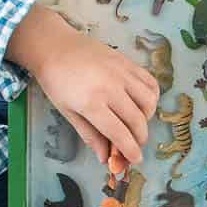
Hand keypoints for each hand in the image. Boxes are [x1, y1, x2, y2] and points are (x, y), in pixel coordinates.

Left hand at [7, 5, 158, 163]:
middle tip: (134, 144)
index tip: (136, 160)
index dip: (130, 150)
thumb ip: (89, 135)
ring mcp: (122, 73)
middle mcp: (111, 88)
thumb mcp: (68, 112)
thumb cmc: (57, 82)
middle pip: (137, 121)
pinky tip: (142, 103)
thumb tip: (105, 158)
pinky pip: (151, 82)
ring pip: (149, 102)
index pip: (119, 133)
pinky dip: (152, 97)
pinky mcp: (128, 62)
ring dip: (147, 118)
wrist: (55, 46)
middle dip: (139, 138)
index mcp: (92, 103)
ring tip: (136, 122)